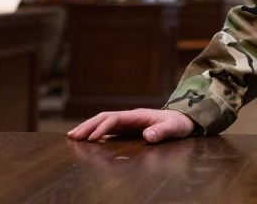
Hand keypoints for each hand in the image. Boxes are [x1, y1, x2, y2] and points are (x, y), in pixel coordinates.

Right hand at [67, 108, 194, 143]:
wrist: (185, 119)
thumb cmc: (179, 123)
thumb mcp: (174, 128)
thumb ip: (162, 131)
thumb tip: (147, 135)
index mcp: (137, 115)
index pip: (114, 118)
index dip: (102, 127)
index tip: (91, 138)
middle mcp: (130, 117)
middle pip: (104, 118)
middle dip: (88, 126)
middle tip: (72, 136)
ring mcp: (128, 122)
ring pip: (103, 122)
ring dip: (88, 128)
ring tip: (73, 137)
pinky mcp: (128, 128)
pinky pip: (109, 129)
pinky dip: (96, 132)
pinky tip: (87, 140)